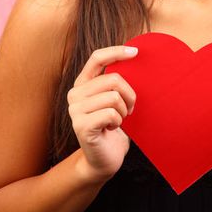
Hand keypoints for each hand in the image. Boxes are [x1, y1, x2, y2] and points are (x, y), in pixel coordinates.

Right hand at [67, 45, 137, 182]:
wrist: (104, 160)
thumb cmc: (113, 127)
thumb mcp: (114, 99)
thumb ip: (115, 82)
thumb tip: (134, 57)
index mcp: (83, 83)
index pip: (97, 58)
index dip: (116, 52)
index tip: (135, 52)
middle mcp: (75, 94)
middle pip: (113, 79)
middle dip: (129, 95)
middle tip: (128, 110)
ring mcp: (75, 110)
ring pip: (113, 97)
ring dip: (123, 111)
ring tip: (118, 120)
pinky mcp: (81, 125)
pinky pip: (111, 114)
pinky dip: (118, 122)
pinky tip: (111, 128)